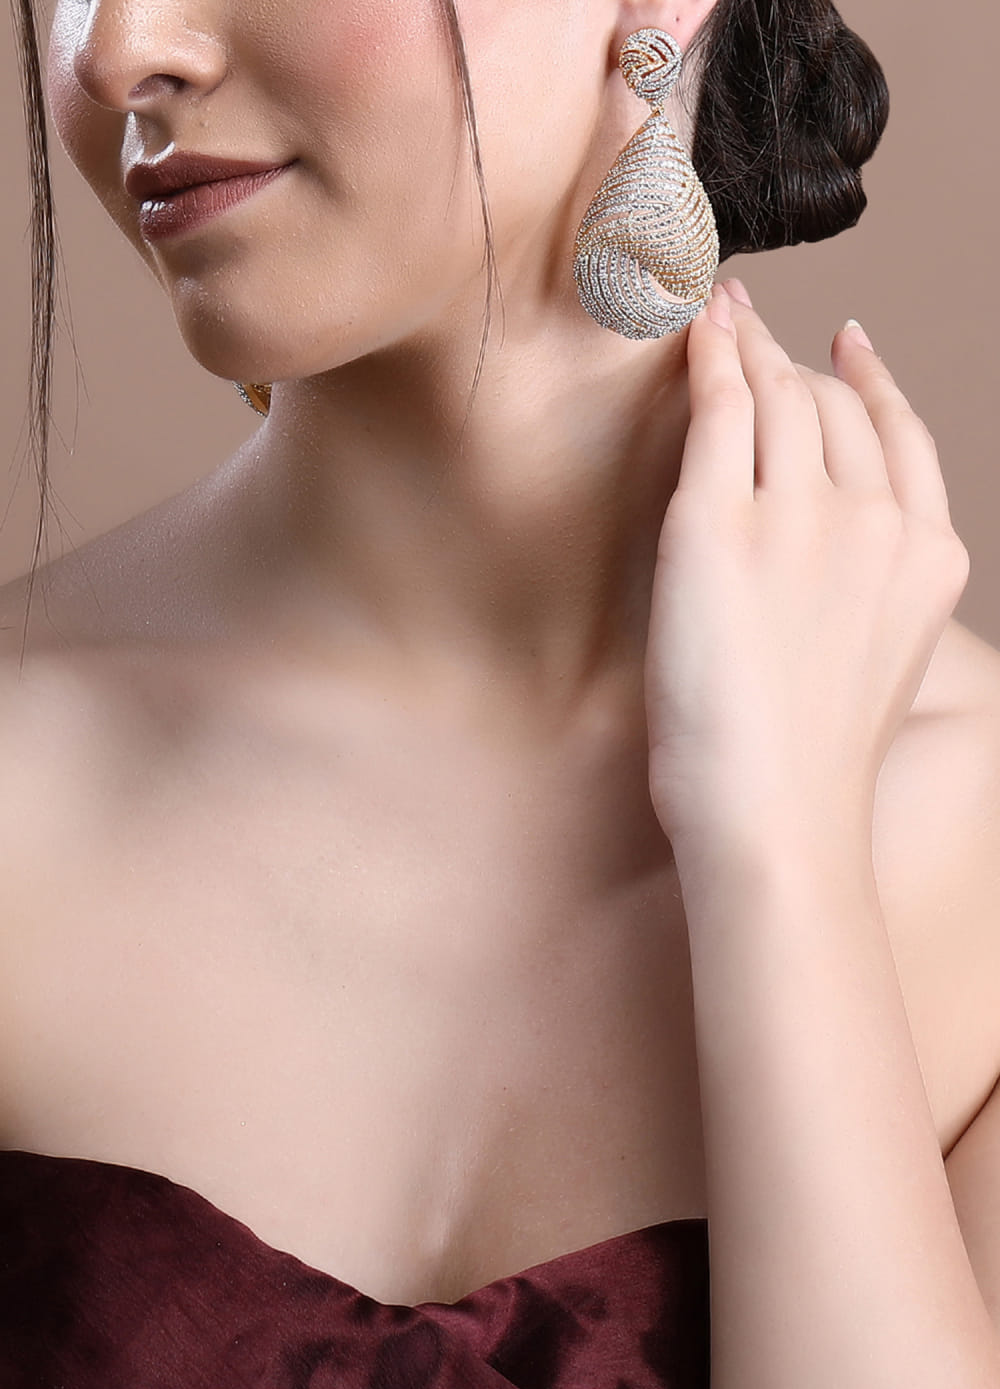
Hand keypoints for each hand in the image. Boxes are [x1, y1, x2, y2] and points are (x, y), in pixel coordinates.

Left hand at [644, 282, 969, 856]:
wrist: (775, 817)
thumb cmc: (809, 769)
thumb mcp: (880, 670)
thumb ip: (872, 597)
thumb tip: (829, 568)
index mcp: (927, 559)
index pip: (901, 438)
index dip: (872, 381)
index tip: (851, 343)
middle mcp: (877, 522)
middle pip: (837, 408)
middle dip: (795, 357)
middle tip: (756, 321)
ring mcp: (801, 517)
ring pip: (779, 398)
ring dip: (751, 343)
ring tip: (722, 314)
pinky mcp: (719, 524)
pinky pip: (721, 411)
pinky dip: (712, 358)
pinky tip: (696, 331)